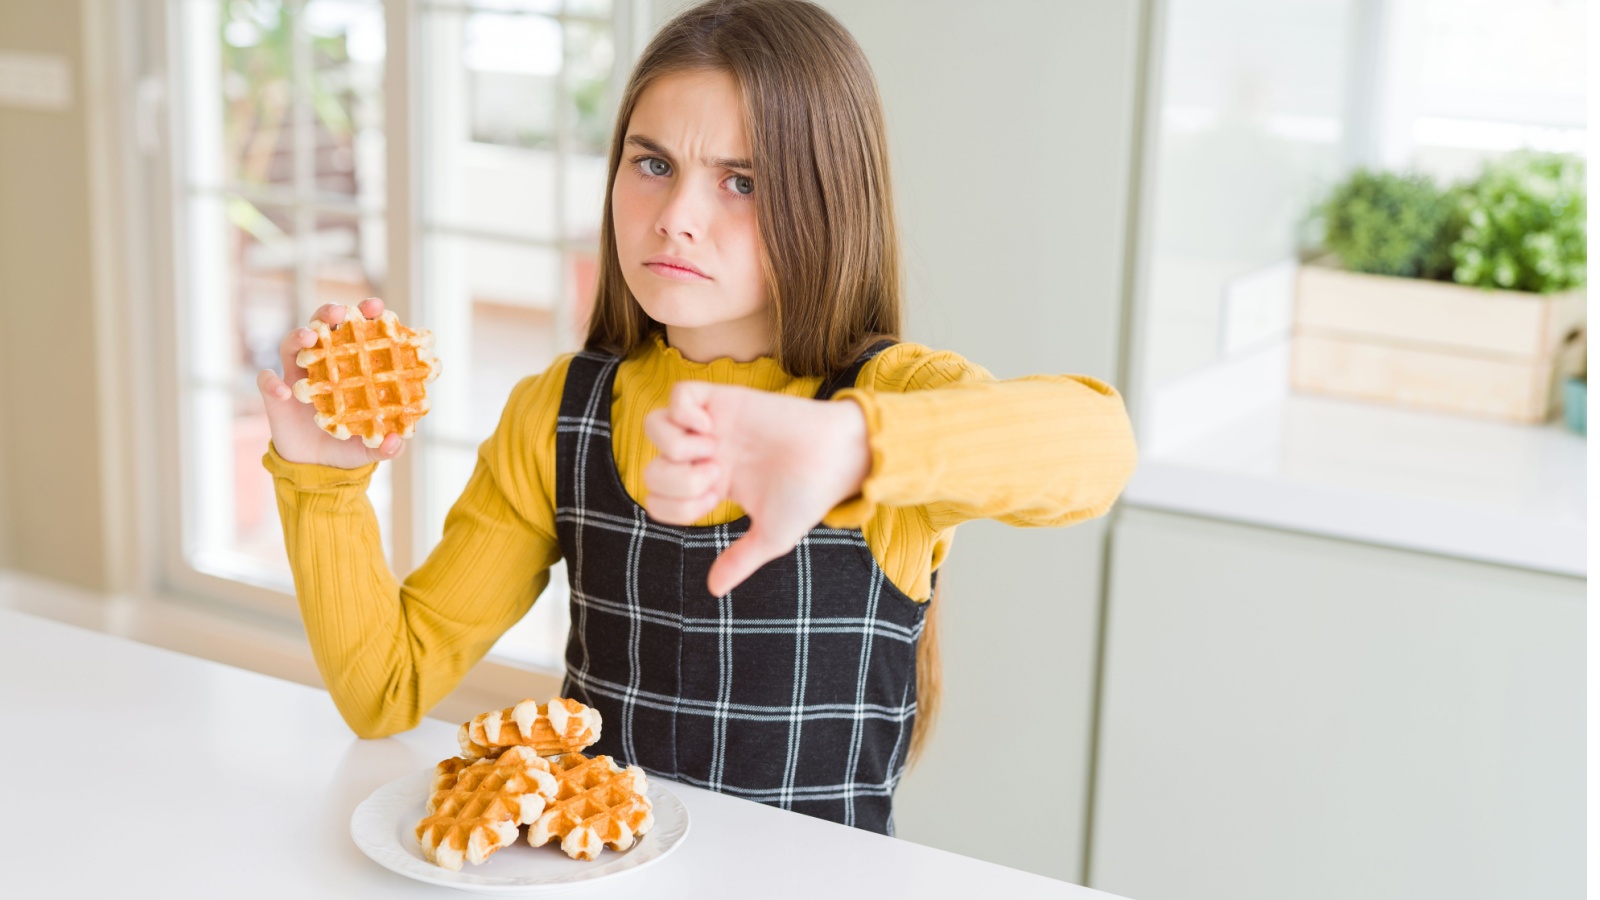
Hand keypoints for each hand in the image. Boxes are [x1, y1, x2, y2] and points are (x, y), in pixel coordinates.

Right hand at [256, 297, 407, 468]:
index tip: (376, 307)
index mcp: (349, 367)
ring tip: (310, 338)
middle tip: (341, 314)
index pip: (356, 333)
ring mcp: (296, 376)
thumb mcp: (370, 449)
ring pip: (291, 344)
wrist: (315, 468)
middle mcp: (322, 364)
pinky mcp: (274, 394)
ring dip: (299, 336)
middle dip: (329, 313)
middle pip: (322, 327)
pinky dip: (271, 383)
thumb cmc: (346, 447)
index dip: (364, 316)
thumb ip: (387, 446)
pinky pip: (266, 380)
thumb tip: (396, 441)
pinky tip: (283, 392)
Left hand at [643, 382, 871, 596]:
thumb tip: (713, 591)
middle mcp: (705, 454)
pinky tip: (711, 427)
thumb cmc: (809, 495)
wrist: (837, 457)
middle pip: (651, 468)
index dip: (677, 506)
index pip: (659, 498)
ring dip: (675, 445)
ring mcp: (712, 424)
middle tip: (716, 475)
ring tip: (711, 449)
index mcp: (711, 485)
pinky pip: (678, 394)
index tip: (715, 501)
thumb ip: (740, 560)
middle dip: (678, 480)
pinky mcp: (725, 397)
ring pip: (654, 425)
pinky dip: (684, 413)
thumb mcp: (772, 537)